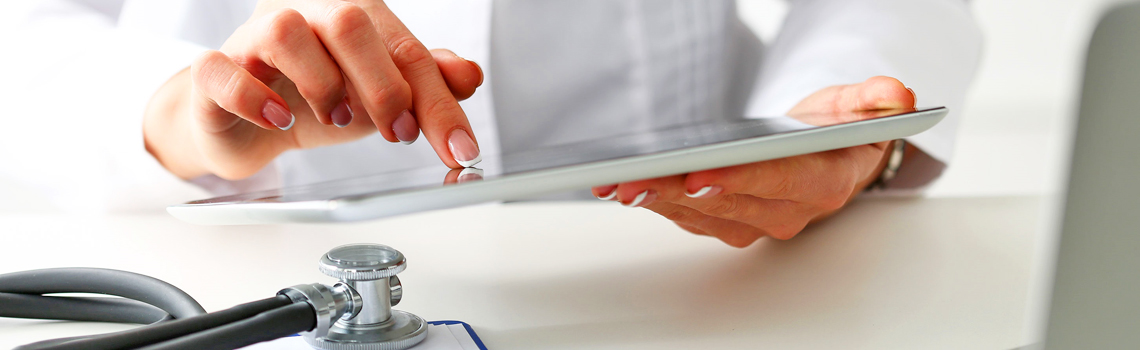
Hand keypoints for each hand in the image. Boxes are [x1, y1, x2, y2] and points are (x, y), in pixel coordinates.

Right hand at [144, 0, 483, 179]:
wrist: (246, 124)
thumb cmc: (314, 100)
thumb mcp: (380, 96)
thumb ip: (426, 82)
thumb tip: (469, 75)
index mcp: (351, 16)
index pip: (405, 47)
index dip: (438, 99)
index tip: (458, 146)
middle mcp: (304, 15)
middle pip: (349, 22)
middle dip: (384, 85)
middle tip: (397, 132)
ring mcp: (252, 39)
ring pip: (285, 31)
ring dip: (321, 83)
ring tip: (335, 118)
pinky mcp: (213, 72)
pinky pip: (221, 69)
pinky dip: (251, 96)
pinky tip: (278, 118)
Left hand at [591, 76, 916, 246]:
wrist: (830, 156)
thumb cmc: (840, 131)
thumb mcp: (865, 105)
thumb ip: (878, 100)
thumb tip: (894, 95)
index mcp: (824, 181)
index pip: (781, 182)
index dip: (742, 179)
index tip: (702, 174)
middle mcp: (788, 210)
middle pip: (729, 203)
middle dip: (680, 193)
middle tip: (637, 181)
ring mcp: (754, 219)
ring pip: (701, 213)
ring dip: (657, 201)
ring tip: (618, 182)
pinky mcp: (726, 219)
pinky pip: (687, 214)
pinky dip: (654, 201)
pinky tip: (623, 186)